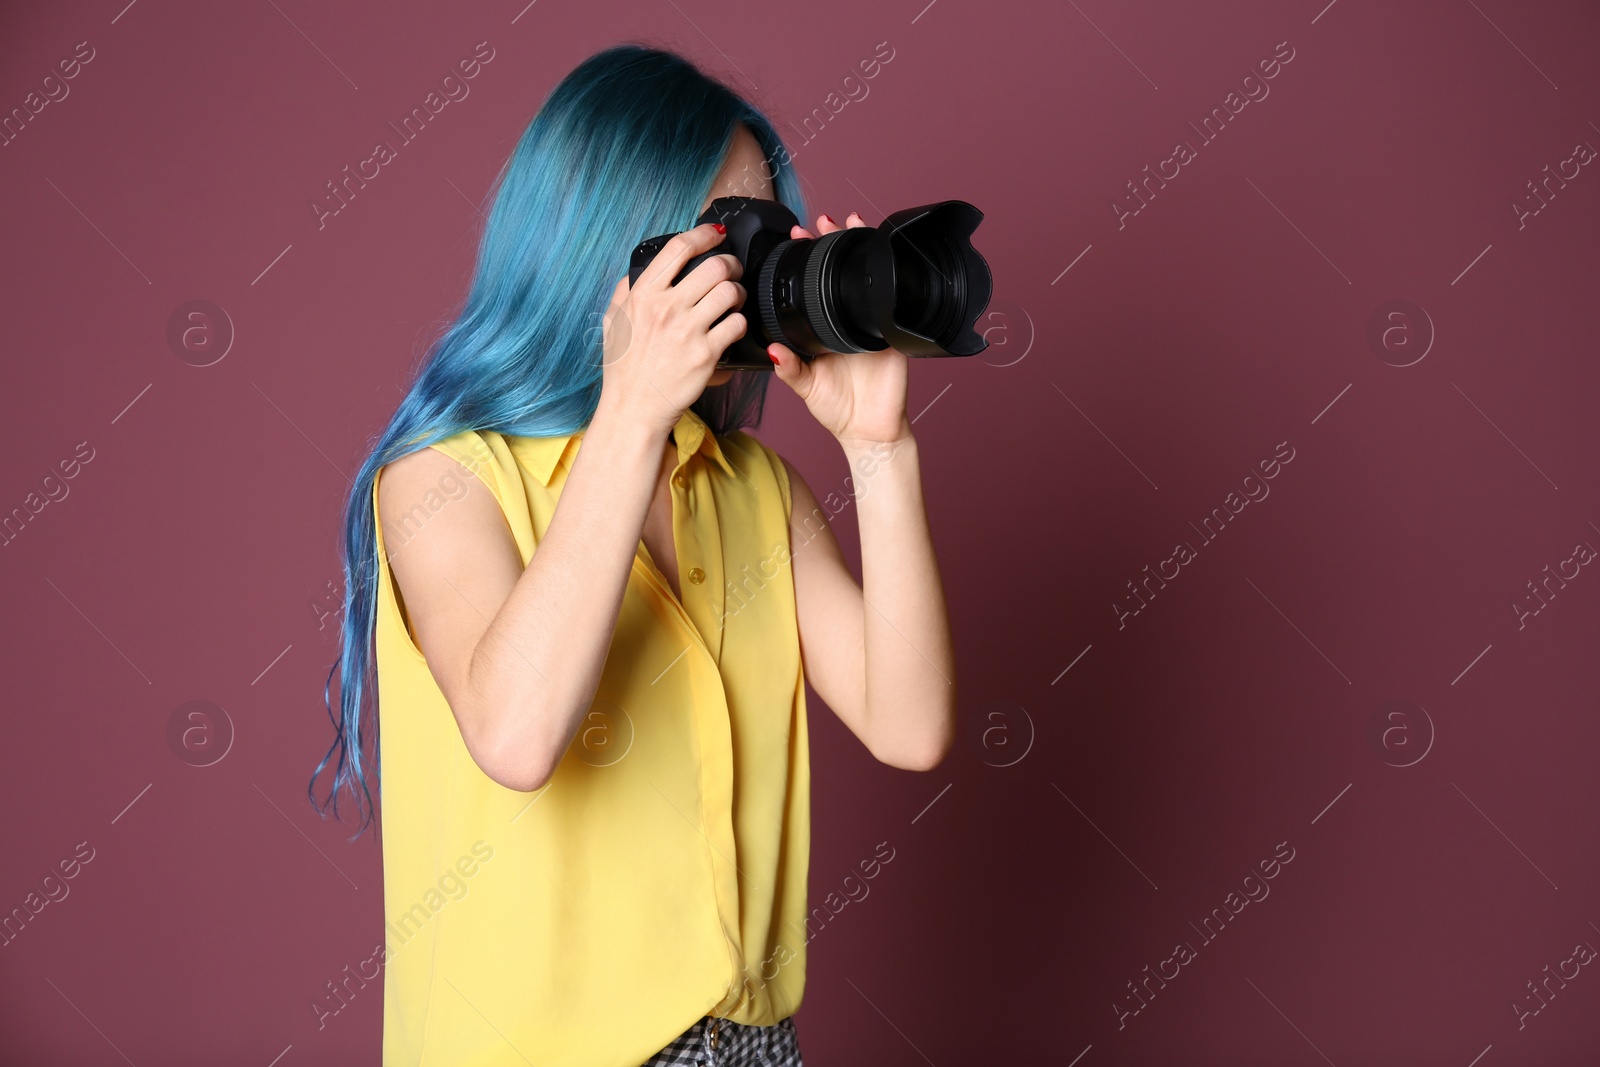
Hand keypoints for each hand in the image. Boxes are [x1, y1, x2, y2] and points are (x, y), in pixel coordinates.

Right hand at [597, 222, 746, 436]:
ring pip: (730, 292)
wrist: (633, 409)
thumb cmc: (623, 369)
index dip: (704, 234)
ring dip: (739, 292)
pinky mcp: (707, 354)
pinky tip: (733, 326)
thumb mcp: (612, 322)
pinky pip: (736, 324)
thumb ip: (625, 291)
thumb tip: (639, 271)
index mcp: (643, 295)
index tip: (716, 234)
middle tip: (732, 271)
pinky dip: (740, 322)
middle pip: (715, 266)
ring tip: (735, 299)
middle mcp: (666, 308)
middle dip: (730, 264)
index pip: (679, 248)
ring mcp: (688, 330)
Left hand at [766, 212, 912, 446]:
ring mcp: (870, 322)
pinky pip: (892, 298)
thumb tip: (771, 352)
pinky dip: (888, 276)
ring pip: (865, 277)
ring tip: (852, 221)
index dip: (805, 260)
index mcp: (822, 328)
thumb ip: (789, 370)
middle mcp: (844, 320)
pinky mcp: (892, 331)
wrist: (870, 430)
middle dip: (833, 242)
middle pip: (839, 272)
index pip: (811, 285)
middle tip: (821, 222)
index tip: (795, 237)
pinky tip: (882, 255)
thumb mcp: (806, 388)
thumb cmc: (837, 409)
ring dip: (861, 247)